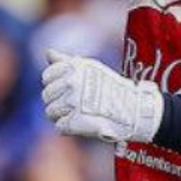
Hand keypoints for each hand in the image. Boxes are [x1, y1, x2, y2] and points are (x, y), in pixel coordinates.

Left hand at [41, 49, 163, 142]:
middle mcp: (71, 83)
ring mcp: (73, 102)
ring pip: (50, 112)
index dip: (53, 84)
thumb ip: (66, 61)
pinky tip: (80, 123)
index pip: (47, 76)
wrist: (133, 109)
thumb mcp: (91, 68)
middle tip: (72, 104)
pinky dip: (68, 127)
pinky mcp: (76, 121)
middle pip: (47, 95)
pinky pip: (60, 126)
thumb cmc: (111, 87)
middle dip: (56, 101)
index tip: (66, 89)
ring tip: (76, 114)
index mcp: (74, 68)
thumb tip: (48, 52)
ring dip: (61, 115)